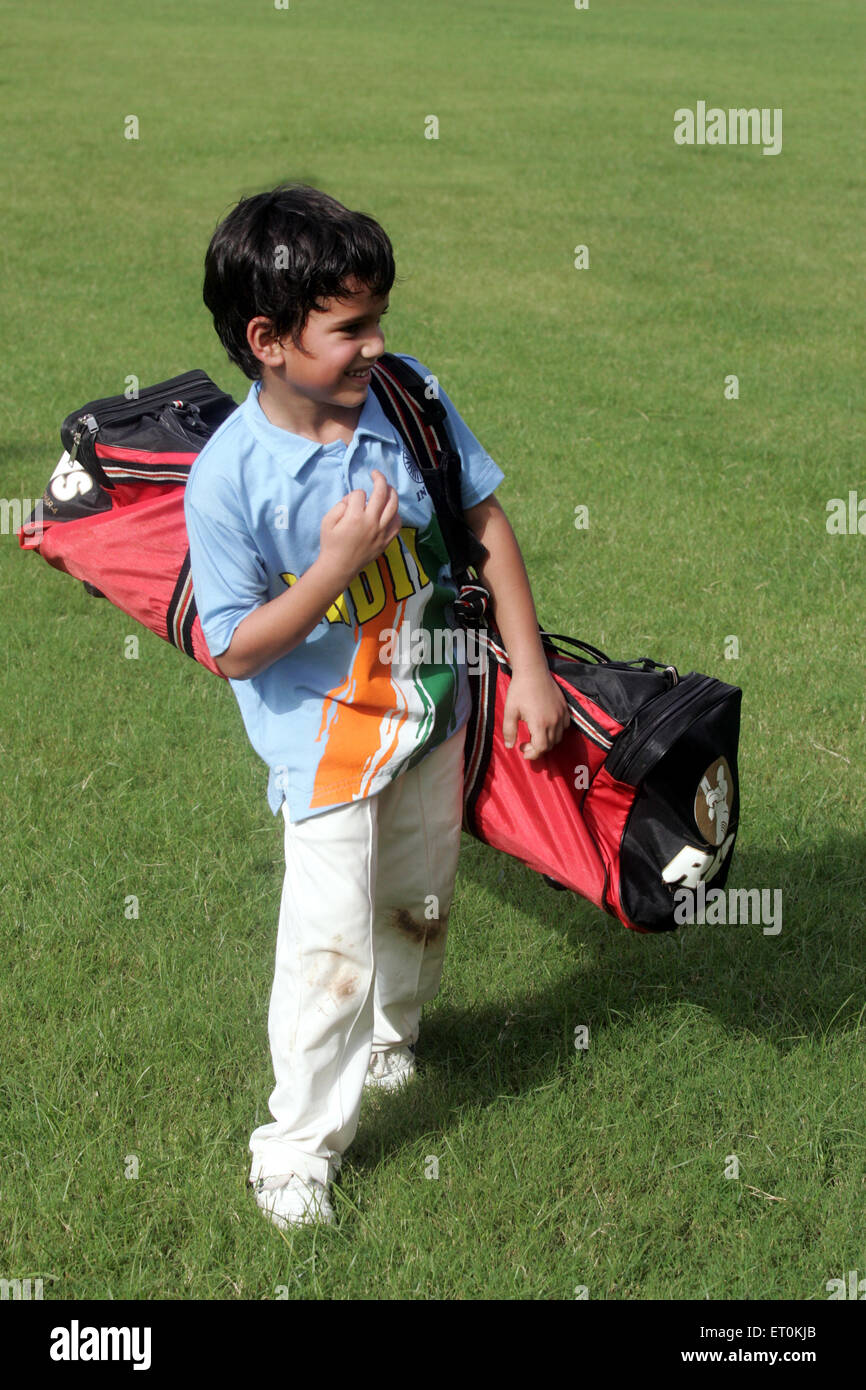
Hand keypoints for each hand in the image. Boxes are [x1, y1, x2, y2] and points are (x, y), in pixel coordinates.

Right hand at [319, 470, 401, 585]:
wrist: (339, 567)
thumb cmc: (331, 544)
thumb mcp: (327, 521)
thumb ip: (340, 505)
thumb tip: (353, 499)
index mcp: (355, 517)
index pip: (359, 494)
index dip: (353, 495)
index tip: (348, 503)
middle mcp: (371, 523)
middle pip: (381, 493)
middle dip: (379, 479)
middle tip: (375, 474)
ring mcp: (381, 532)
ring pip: (393, 506)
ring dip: (392, 492)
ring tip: (387, 488)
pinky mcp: (386, 541)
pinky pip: (397, 523)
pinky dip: (396, 513)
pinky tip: (390, 510)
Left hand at [502, 667, 569, 759]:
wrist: (533, 671)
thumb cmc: (519, 690)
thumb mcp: (510, 711)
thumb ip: (509, 730)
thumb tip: (509, 746)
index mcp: (539, 723)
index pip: (541, 749)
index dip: (532, 754)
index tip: (523, 749)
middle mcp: (554, 721)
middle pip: (550, 745)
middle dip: (537, 749)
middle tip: (526, 743)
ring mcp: (561, 715)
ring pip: (558, 738)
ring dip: (547, 741)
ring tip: (535, 735)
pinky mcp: (565, 708)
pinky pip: (565, 727)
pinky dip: (557, 732)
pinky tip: (546, 726)